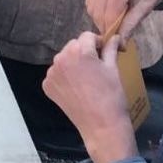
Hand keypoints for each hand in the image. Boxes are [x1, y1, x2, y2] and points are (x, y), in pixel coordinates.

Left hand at [43, 32, 138, 162]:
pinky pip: (57, 73)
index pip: (87, 36)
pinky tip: (77, 87)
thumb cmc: (111, 96)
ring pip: (64, 58)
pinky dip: (65, 76)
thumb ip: (110, 49)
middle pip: (73, 46)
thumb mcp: (113, 69)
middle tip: (96, 66)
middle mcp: (62, 59)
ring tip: (86, 77)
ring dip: (73, 62)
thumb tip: (114, 37)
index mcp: (80, 52)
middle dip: (84, 51)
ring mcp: (52, 74)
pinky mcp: (48, 87)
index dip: (98, 43)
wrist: (101, 126)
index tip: (105, 52)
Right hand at [86, 0, 162, 42]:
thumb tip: (118, 46)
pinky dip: (100, 8)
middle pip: (98, 14)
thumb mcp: (145, 8)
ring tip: (119, 16)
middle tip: (121, 32)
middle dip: (108, 26)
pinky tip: (113, 6)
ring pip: (92, 8)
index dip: (113, 33)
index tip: (119, 44)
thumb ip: (130, 26)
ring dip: (103, 17)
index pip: (108, 17)